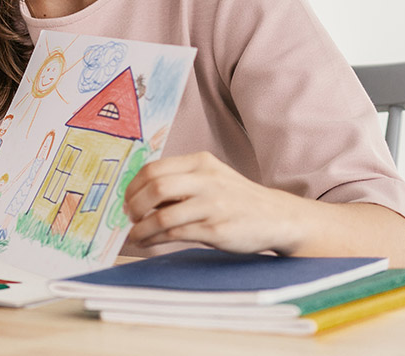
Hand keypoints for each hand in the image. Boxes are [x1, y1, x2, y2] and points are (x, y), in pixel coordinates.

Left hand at [124, 152, 306, 253]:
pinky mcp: (216, 229)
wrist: (277, 217)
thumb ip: (180, 181)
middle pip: (155, 188)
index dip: (133, 186)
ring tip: (135, 235)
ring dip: (141, 228)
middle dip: (134, 205)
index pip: (153, 168)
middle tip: (129, 217)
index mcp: (200, 163)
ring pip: (162, 215)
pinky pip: (175, 234)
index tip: (126, 199)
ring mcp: (213, 205)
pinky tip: (148, 242)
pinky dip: (155, 239)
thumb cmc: (236, 199)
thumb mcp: (211, 178)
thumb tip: (137, 196)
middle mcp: (207, 180)